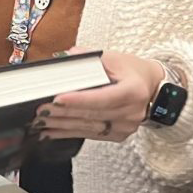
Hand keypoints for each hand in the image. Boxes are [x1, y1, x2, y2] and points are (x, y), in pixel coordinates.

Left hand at [35, 49, 162, 142]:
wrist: (152, 88)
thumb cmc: (131, 71)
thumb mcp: (115, 58)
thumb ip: (90, 58)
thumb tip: (66, 57)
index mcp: (133, 91)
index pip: (103, 98)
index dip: (80, 100)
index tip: (58, 98)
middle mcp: (132, 112)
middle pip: (93, 114)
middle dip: (64, 112)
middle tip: (41, 109)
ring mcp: (126, 127)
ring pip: (89, 127)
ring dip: (62, 125)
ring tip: (41, 121)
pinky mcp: (118, 135)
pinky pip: (90, 135)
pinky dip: (69, 133)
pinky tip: (51, 132)